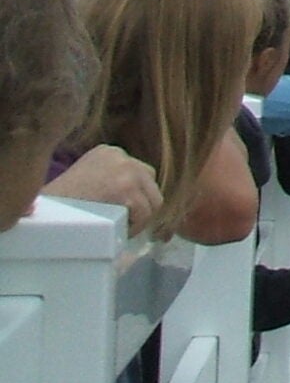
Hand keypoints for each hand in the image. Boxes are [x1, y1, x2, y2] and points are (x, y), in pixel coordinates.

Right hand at [40, 145, 160, 227]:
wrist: (44, 214)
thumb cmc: (60, 204)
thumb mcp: (87, 179)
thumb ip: (110, 179)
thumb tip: (136, 196)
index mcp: (109, 151)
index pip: (139, 171)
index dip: (134, 194)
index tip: (121, 210)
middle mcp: (121, 156)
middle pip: (150, 182)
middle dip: (141, 204)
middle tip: (124, 221)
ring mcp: (126, 171)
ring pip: (152, 199)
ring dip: (139, 217)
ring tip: (118, 227)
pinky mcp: (127, 190)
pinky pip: (145, 213)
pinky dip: (134, 226)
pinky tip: (116, 230)